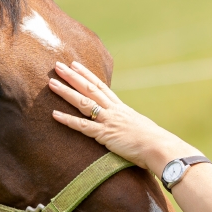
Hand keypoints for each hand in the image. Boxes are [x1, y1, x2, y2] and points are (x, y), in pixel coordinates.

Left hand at [49, 61, 195, 174]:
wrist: (159, 147)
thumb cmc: (154, 142)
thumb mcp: (141, 128)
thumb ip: (131, 126)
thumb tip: (130, 129)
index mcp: (121, 108)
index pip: (101, 87)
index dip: (87, 75)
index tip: (75, 65)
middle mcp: (114, 111)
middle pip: (89, 89)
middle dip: (73, 76)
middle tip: (57, 65)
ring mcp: (108, 121)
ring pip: (83, 103)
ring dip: (66, 92)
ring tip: (51, 82)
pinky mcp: (105, 135)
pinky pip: (83, 127)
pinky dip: (68, 120)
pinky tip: (54, 114)